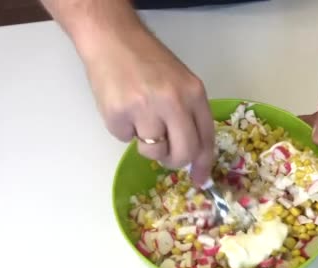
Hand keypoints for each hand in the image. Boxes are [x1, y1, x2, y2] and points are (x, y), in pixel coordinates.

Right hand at [80, 23, 214, 185]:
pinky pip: (125, 139)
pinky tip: (122, 107)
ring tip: (139, 117)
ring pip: (152, 151)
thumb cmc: (148, 61)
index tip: (199, 178)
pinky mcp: (117, 115)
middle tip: (165, 154)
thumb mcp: (181, 82)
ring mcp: (144, 109)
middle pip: (182, 153)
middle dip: (174, 160)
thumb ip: (189, 114)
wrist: (112, 39)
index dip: (203, 163)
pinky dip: (123, 129)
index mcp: (193, 93)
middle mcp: (173, 102)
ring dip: (146, 142)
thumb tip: (193, 154)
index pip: (205, 138)